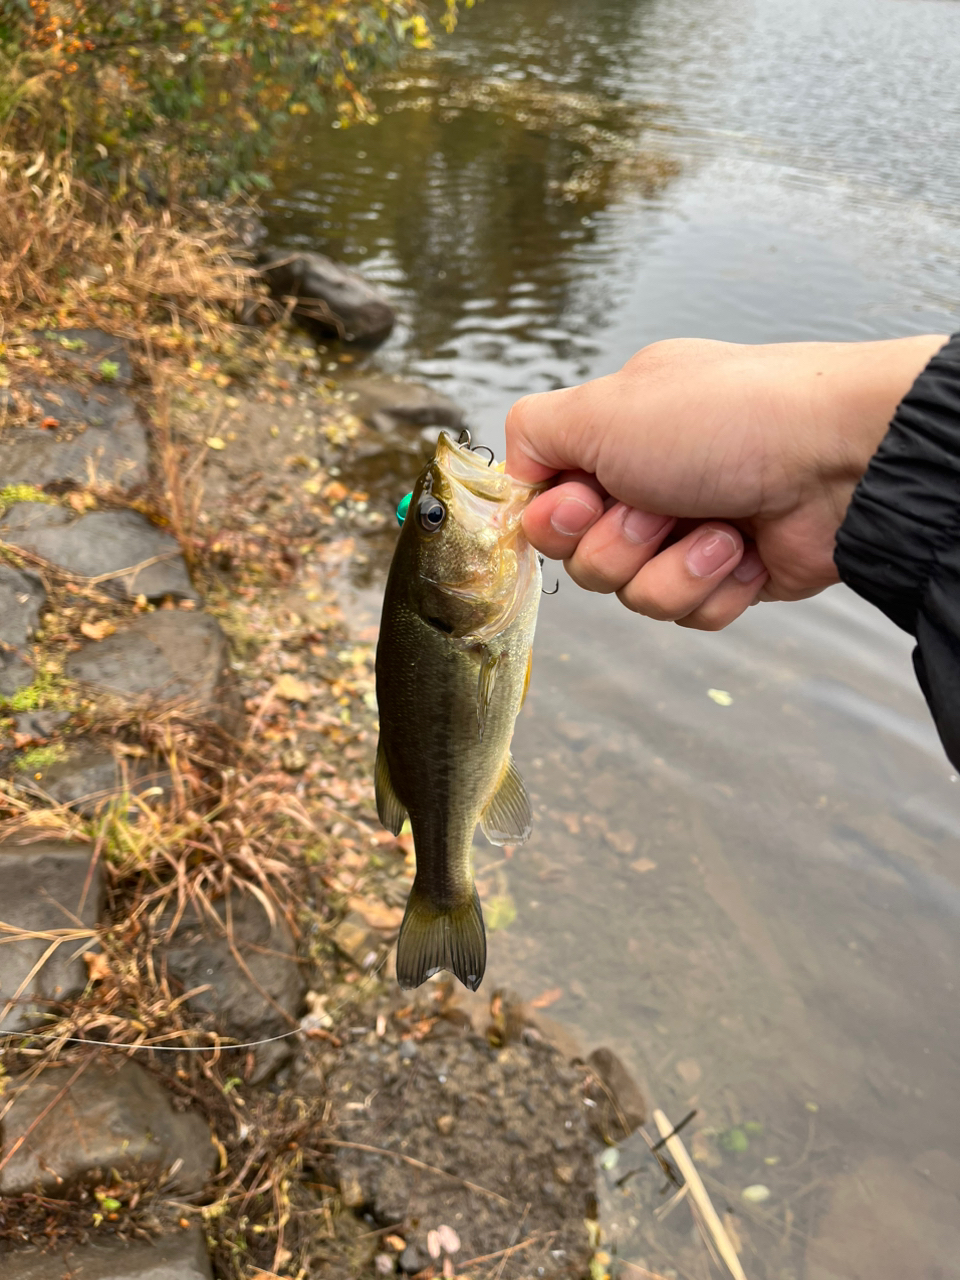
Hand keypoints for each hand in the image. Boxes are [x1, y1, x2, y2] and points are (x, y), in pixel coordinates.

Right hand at [506, 335, 946, 629]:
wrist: (838, 460)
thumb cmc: (722, 420)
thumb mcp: (603, 408)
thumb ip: (532, 435)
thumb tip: (512, 476)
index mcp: (612, 435)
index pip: (543, 501)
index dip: (552, 518)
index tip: (580, 501)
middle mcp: (645, 483)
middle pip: (580, 558)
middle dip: (619, 541)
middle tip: (661, 505)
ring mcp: (686, 532)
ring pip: (631, 595)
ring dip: (673, 565)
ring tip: (720, 527)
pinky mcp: (726, 576)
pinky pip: (685, 613)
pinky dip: (713, 586)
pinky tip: (746, 551)